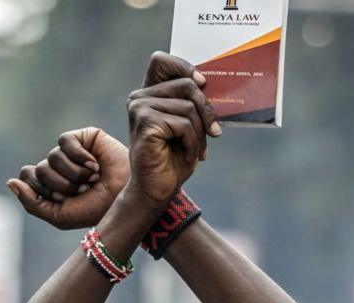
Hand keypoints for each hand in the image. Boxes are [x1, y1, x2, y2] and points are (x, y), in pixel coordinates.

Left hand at [8, 127, 129, 229]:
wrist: (125, 199)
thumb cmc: (95, 210)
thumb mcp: (59, 216)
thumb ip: (31, 203)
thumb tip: (10, 181)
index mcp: (49, 184)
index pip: (27, 178)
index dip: (44, 191)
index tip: (65, 200)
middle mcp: (57, 166)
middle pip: (38, 170)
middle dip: (61, 186)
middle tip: (82, 191)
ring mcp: (70, 152)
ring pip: (52, 157)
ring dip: (73, 174)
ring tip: (92, 180)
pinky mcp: (84, 138)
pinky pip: (65, 141)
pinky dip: (78, 157)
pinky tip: (93, 165)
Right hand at [125, 52, 220, 206]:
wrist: (157, 190)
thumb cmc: (173, 158)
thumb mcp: (188, 125)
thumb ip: (192, 102)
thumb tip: (210, 83)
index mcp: (148, 94)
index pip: (162, 60)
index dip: (184, 66)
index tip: (204, 83)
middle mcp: (139, 97)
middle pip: (187, 84)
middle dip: (206, 110)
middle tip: (213, 133)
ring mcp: (139, 108)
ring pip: (189, 106)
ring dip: (200, 133)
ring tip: (195, 150)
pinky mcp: (145, 122)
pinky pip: (184, 123)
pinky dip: (193, 142)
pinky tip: (188, 155)